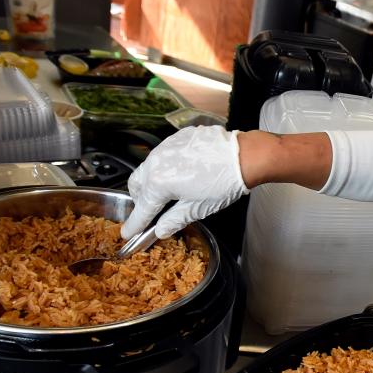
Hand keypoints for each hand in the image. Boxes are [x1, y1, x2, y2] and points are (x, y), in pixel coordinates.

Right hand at [121, 125, 248, 239]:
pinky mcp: (175, 138)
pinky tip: (181, 174)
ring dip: (151, 182)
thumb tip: (161, 230)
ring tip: (168, 193)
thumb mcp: (197, 209)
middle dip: (141, 200)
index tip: (129, 233)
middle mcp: (156, 162)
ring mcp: (165, 147)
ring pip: (147, 168)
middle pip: (136, 185)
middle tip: (152, 212)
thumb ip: (174, 220)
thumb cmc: (224, 182)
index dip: (135, 224)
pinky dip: (165, 167)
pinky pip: (162, 155)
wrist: (243, 156)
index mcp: (158, 183)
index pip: (142, 209)